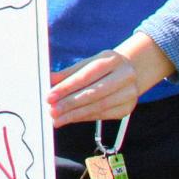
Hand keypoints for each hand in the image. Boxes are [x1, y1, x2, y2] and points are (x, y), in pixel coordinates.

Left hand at [47, 35, 173, 126]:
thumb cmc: (102, 67)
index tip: (49, 96)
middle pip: (93, 93)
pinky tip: (71, 119)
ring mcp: (129, 93)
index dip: (66, 88)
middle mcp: (125, 76)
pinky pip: (102, 115)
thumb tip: (48, 80)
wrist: (129, 72)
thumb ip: (68, 73)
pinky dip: (84, 117)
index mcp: (112, 60)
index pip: (86, 76)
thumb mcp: (86, 64)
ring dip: (75, 115)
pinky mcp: (127, 108)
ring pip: (98, 107)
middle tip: (52, 111)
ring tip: (57, 118)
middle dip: (70, 104)